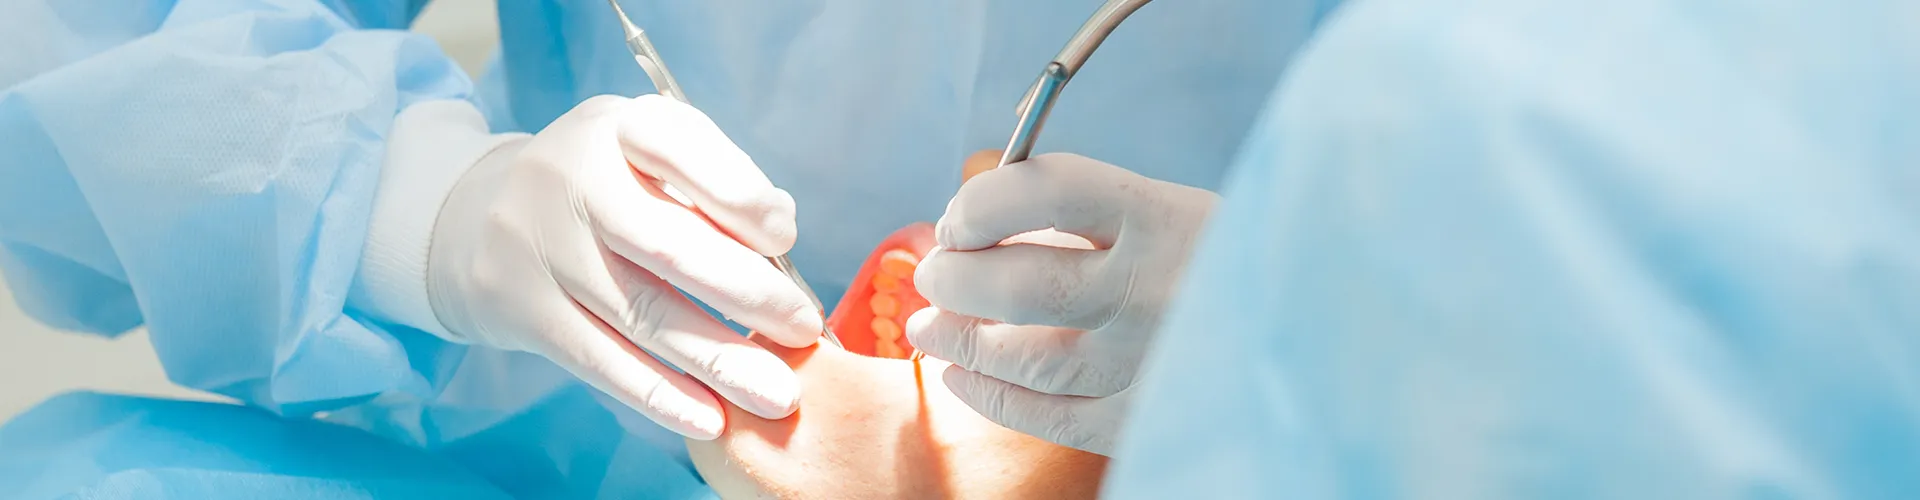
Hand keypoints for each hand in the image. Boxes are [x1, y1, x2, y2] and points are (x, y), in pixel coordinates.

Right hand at [425, 95, 822, 439]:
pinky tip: (712, 419)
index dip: (739, 198)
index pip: (681, 152)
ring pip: (641, 316)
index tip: (785, 239)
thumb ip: (717, 179)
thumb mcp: (652, 153)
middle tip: (803, 330)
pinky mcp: (522, 310)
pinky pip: (601, 362)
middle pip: (666, 246)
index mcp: (616, 127)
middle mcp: (570, 180)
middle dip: (747, 295)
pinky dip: (661, 397)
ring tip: (778, 394)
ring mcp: (541, 248)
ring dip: (719, 362)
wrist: (477, 216)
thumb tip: (780, 231)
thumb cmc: (605, 183)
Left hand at [906, 153, 1217, 454]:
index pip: (1048, 191)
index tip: (959, 215)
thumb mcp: (1180, 213)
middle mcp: (1155, 288)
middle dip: (956, 275)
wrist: (1333, 338)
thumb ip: (1096, 218)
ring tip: (930, 325)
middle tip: (933, 271)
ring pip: (1022, 352)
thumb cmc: (1234, 266)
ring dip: (959, 338)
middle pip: (1020, 279)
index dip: (983, 202)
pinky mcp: (1143, 418)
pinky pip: (1045, 413)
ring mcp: (1148, 361)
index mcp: (1167, 216)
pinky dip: (990, 395)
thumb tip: (984, 230)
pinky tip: (963, 377)